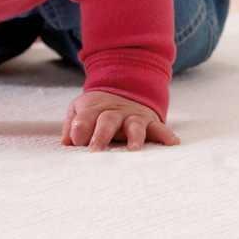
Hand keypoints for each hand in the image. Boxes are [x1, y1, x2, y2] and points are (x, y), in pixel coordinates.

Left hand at [62, 90, 180, 151]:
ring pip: (134, 125)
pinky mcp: (150, 121)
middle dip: (102, 135)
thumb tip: (67, 143)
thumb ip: (72, 125)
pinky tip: (172, 144)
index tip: (76, 141)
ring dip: (134, 137)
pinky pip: (160, 127)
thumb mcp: (80, 110)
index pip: (84, 117)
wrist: (123, 88)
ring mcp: (133, 116)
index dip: (80, 128)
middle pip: (107, 120)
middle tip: (96, 150)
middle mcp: (114, 112)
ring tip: (134, 150)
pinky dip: (166, 135)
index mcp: (94, 108)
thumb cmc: (97, 109)